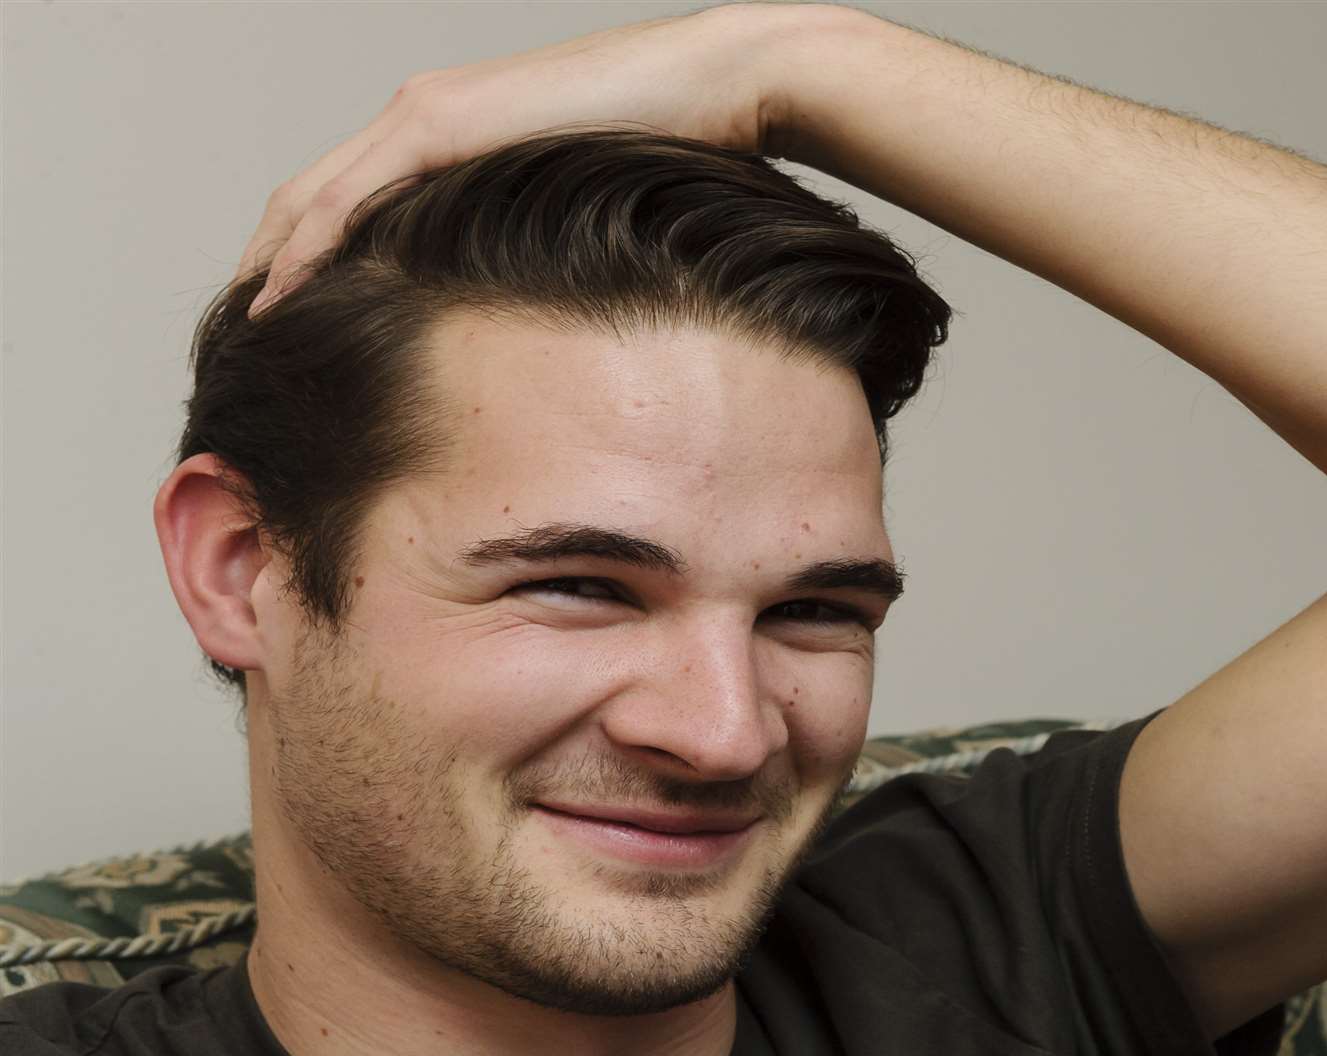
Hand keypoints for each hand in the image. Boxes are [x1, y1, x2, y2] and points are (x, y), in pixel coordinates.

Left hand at [237, 1, 806, 317]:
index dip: (306, 256)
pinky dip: (304, 250)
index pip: (350, 199)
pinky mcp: (440, 126)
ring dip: (267, 263)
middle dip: (266, 264)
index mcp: (451, 134)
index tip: (289, 315)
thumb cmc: (673, 141)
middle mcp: (421, 116)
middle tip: (242, 334)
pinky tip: (279, 297)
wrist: (715, 82)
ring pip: (311, 198)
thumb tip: (530, 301)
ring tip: (242, 327)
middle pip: (309, 198)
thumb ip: (534, 233)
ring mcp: (424, 115)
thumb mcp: (581, 202)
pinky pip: (346, 199)